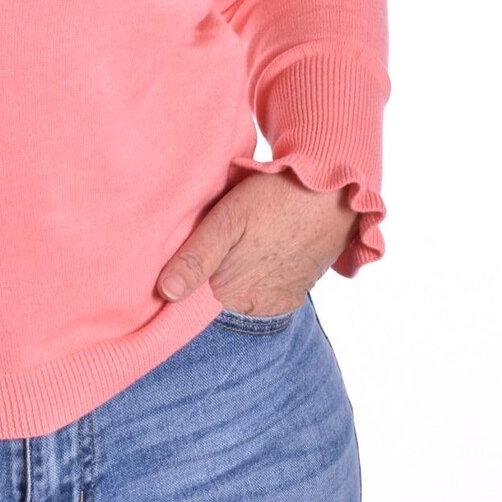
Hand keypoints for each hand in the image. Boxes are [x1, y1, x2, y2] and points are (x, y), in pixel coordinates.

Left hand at [156, 171, 359, 316]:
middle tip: (217, 242)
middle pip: (216, 298)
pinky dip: (257, 277)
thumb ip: (197, 256)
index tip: (177, 261)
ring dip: (234, 276)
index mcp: (231, 294)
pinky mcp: (295, 295)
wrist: (335, 193)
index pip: (191, 301)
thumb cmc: (276, 198)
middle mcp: (255, 308)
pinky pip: (263, 293)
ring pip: (239, 295)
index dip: (183, 280)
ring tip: (241, 244)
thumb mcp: (228, 218)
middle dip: (208, 277)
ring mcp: (277, 304)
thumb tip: (166, 292)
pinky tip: (258, 251)